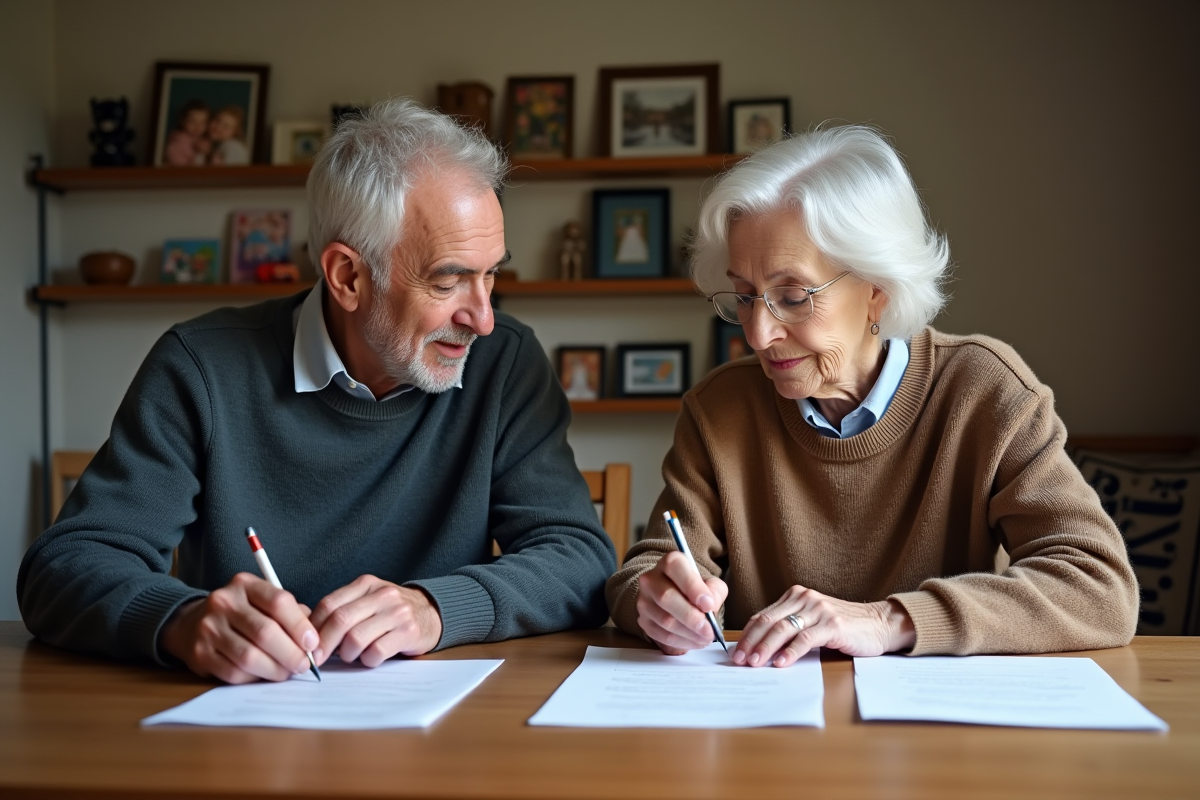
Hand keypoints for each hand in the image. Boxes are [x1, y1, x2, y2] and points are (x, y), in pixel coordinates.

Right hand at [159, 572, 318, 683]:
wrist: (190, 623)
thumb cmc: (241, 614)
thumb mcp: (262, 601)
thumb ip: (290, 613)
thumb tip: (313, 639)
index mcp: (245, 584)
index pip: (278, 601)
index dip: (299, 626)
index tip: (313, 643)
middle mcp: (224, 602)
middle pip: (265, 632)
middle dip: (291, 653)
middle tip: (304, 665)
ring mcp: (209, 628)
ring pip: (249, 656)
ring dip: (274, 669)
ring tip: (286, 672)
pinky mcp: (199, 654)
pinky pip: (234, 672)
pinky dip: (254, 677)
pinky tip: (262, 674)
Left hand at [309, 575, 441, 666]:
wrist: (431, 613)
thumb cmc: (391, 612)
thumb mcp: (368, 600)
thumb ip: (343, 610)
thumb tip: (310, 634)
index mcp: (366, 584)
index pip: (329, 604)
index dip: (313, 628)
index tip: (306, 645)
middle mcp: (382, 594)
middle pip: (340, 620)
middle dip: (324, 645)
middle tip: (318, 660)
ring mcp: (397, 612)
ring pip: (356, 638)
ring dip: (347, 654)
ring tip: (352, 656)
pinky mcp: (409, 632)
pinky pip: (377, 652)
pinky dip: (368, 661)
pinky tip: (371, 658)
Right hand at [635, 551, 728, 654]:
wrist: (677, 597)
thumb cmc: (696, 590)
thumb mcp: (711, 585)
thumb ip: (714, 592)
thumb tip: (709, 607)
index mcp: (670, 562)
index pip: (675, 568)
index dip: (693, 587)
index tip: (709, 605)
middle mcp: (651, 579)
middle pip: (666, 597)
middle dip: (691, 617)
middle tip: (709, 630)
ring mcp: (644, 600)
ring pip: (664, 620)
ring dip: (688, 633)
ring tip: (705, 638)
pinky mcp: (643, 620)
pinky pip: (661, 635)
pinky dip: (680, 642)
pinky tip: (694, 641)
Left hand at [733, 585, 914, 667]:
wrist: (879, 624)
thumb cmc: (843, 627)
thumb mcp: (812, 622)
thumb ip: (790, 628)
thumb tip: (759, 649)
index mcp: (795, 596)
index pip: (762, 616)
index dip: (746, 635)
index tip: (735, 653)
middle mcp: (804, 598)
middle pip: (768, 621)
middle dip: (750, 642)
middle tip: (739, 661)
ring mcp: (819, 610)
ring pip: (783, 629)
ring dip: (766, 648)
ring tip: (754, 663)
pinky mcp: (833, 624)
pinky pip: (805, 639)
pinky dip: (790, 652)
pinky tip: (781, 663)